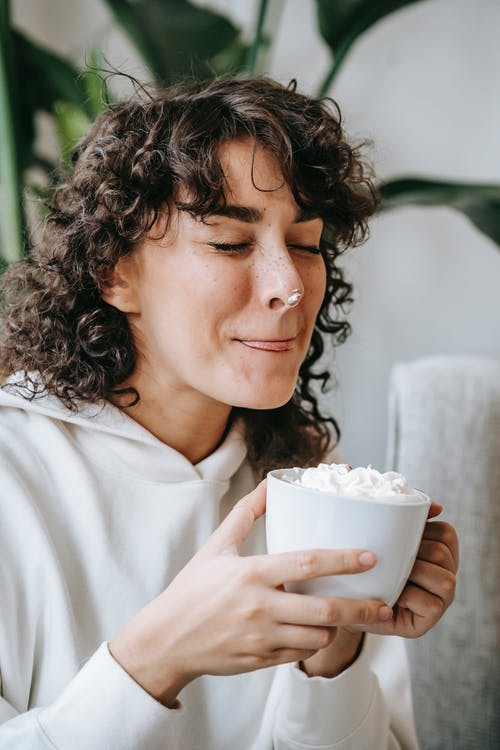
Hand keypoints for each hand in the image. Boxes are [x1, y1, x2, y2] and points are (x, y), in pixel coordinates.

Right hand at [109, 480, 390, 704]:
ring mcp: (261, 638)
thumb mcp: (216, 546)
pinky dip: (312, 642)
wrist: (166, 640)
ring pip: (318, 637)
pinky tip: (314, 631)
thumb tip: (270, 485)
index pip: (306, 563)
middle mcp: (259, 608)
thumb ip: (246, 514)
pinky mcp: (260, 661)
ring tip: (344, 615)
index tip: (370, 557)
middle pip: (324, 610)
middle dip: (361, 609)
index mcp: (251, 574)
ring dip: (336, 627)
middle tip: (384, 605)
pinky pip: (300, 654)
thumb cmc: (192, 589)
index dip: (342, 559)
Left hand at [359, 502, 458, 637]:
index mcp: (439, 552)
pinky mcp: (429, 620)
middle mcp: (445, 575)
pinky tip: (392, 594)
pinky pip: (431, 604)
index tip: (399, 534)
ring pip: (444, 579)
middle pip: (443, 554)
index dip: (424, 529)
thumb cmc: (366, 566)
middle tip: (389, 556)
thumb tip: (435, 506)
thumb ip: (403, 519)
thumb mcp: (382, 538)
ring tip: (392, 574)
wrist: (347, 603)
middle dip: (414, 552)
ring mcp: (441, 599)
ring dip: (413, 573)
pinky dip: (409, 596)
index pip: (446, 533)